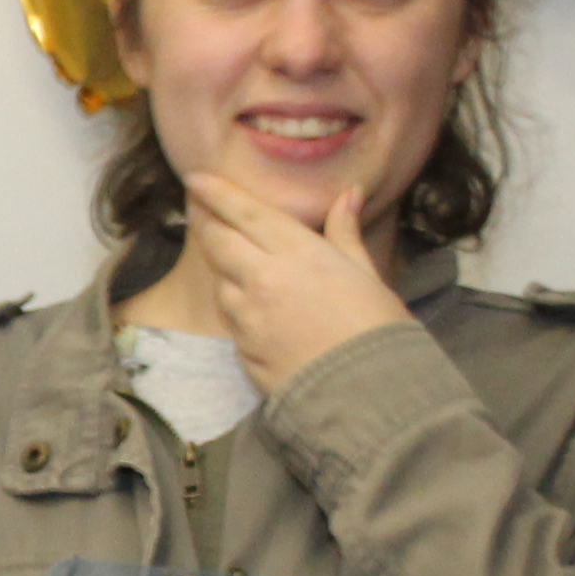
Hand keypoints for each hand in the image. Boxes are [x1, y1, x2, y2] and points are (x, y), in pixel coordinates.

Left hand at [179, 155, 411, 391]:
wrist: (371, 396)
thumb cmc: (379, 331)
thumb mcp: (368, 274)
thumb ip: (346, 232)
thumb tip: (349, 193)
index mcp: (299, 253)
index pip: (245, 212)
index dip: (216, 192)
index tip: (195, 178)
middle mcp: (264, 279)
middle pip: (217, 242)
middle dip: (208, 225)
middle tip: (202, 213)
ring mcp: (249, 317)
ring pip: (220, 282)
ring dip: (224, 271)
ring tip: (239, 266)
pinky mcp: (243, 350)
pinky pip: (231, 321)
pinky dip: (237, 309)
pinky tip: (255, 311)